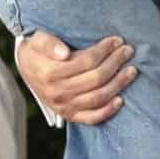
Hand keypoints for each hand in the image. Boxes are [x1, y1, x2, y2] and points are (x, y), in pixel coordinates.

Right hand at [15, 31, 136, 125]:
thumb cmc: (36, 51)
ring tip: (131, 70)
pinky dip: (108, 111)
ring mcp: (64, 107)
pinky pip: (92, 118)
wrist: (27, 69)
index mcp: (50, 73)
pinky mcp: (70, 116)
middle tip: (128, 50)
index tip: (117, 40)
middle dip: (115, 63)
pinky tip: (121, 100)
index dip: (104, 50)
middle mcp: (58, 93)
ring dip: (118, 84)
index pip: (86, 61)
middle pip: (96, 78)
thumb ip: (49, 43)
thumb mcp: (37, 40)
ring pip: (98, 97)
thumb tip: (64, 52)